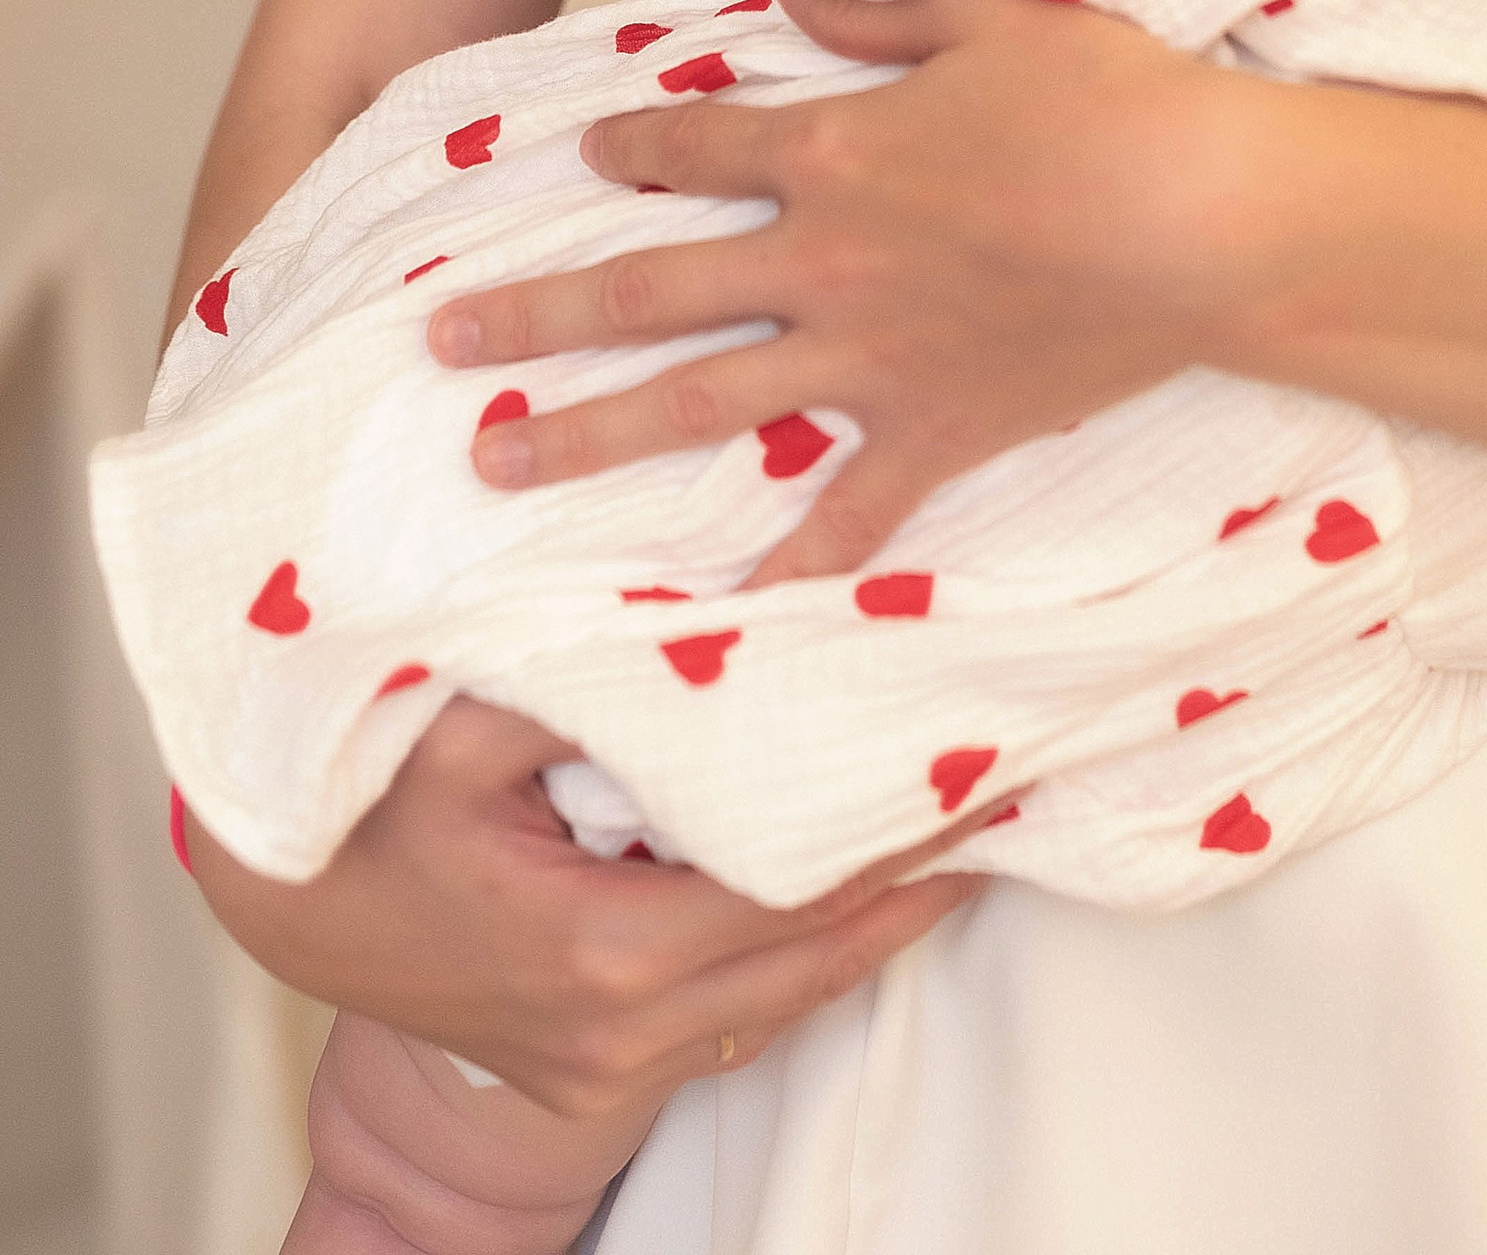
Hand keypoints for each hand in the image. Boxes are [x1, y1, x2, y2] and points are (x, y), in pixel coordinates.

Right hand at [185, 695, 975, 1119]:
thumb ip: (573, 677)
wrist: (287, 923)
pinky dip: (819, 957)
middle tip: (1018, 794)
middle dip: (925, 876)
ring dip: (887, 921)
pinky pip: (746, 1019)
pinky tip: (874, 898)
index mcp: (605, 950)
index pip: (796, 890)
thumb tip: (681, 603)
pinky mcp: (606, 1064)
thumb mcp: (452, 738)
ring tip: (980, 839)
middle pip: (819, 953)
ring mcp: (617, 1060)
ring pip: (793, 997)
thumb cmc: (363, 825)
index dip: (896, 833)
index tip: (979, 769)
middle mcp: (627, 1027)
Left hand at [429, 0, 1257, 573]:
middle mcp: (827, 261)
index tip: (583, 159)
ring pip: (701, 403)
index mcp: (837, 150)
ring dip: (590, 435)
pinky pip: (848, 514)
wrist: (1206, 219)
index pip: (697, 151)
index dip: (632, 150)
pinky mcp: (939, 431)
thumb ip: (876, 6)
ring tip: (495, 460)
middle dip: (536, 314)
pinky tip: (729, 597)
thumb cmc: (1113, 100)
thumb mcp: (992, 15)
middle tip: (441, 342)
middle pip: (649, 289)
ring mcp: (875, 357)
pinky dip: (790, 561)